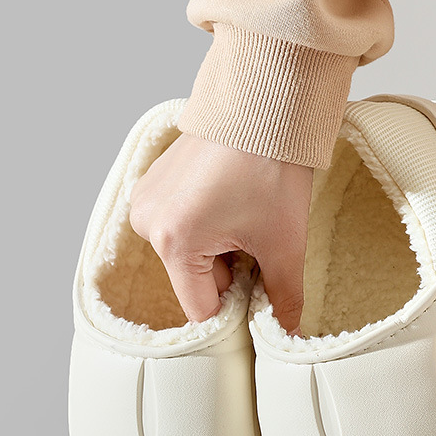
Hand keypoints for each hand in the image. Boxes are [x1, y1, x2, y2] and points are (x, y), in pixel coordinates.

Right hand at [129, 132, 313, 335]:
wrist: (264, 102)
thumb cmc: (271, 166)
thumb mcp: (284, 243)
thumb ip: (284, 297)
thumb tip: (289, 333)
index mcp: (174, 243)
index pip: (200, 309)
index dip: (233, 310)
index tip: (257, 296)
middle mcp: (149, 223)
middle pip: (193, 280)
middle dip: (228, 273)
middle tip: (258, 244)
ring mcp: (146, 200)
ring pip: (187, 254)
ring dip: (217, 250)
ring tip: (243, 217)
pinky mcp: (151, 184)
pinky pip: (179, 226)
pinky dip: (205, 226)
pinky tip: (228, 204)